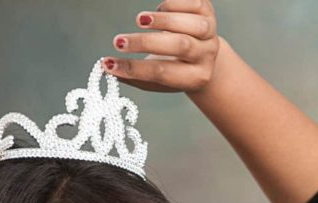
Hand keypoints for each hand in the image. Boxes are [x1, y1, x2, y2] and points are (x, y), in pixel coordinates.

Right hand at [106, 0, 220, 92]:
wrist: (204, 55)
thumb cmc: (173, 68)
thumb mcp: (158, 80)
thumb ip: (134, 76)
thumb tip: (107, 67)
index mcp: (195, 78)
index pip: (163, 73)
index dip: (134, 68)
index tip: (108, 63)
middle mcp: (206, 55)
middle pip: (180, 46)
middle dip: (145, 42)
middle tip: (118, 41)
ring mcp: (210, 32)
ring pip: (191, 24)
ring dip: (162, 20)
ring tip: (140, 20)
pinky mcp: (207, 11)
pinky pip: (192, 4)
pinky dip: (171, 5)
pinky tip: (159, 10)